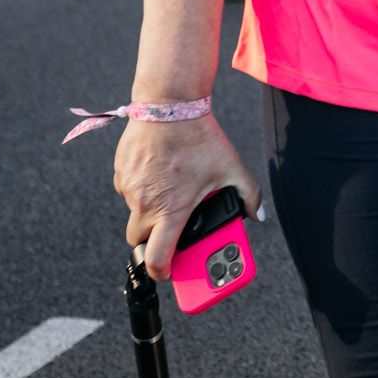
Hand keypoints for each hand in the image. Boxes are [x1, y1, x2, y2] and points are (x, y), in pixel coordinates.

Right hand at [114, 114, 260, 280]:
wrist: (169, 105)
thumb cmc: (200, 138)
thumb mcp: (230, 167)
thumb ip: (248, 195)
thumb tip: (257, 215)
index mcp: (171, 210)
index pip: (157, 258)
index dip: (162, 272)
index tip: (169, 272)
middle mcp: (145, 204)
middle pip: (139, 240)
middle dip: (153, 241)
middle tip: (171, 231)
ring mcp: (129, 189)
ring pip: (134, 212)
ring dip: (149, 211)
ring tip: (171, 192)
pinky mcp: (120, 173)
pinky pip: (128, 192)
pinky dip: (141, 190)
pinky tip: (159, 174)